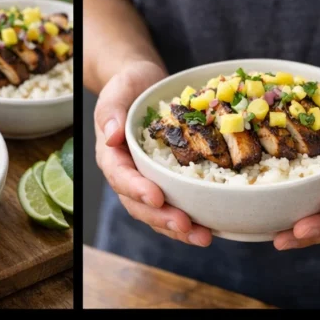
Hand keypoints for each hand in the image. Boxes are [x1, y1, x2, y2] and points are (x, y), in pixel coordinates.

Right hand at [95, 58, 212, 247]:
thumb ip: (110, 111)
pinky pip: (174, 203)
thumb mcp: (118, 89)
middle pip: (139, 204)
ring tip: (203, 236)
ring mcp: (147, 179)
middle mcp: (128, 173)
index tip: (156, 197)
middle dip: (162, 218)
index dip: (137, 189)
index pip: (120, 176)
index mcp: (112, 154)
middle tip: (185, 224)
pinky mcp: (165, 180)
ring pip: (157, 212)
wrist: (144, 83)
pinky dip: (190, 217)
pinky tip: (210, 226)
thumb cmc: (128, 85)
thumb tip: (111, 136)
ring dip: (178, 228)